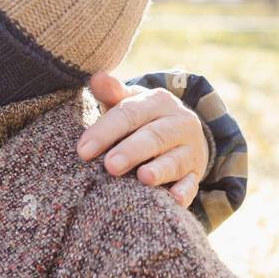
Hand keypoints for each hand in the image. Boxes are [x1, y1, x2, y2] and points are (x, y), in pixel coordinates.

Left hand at [77, 71, 208, 206]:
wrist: (182, 132)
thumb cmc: (142, 118)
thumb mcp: (130, 102)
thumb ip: (112, 93)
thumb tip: (97, 77)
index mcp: (157, 102)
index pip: (129, 114)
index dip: (105, 132)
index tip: (82, 150)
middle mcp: (178, 123)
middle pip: (154, 137)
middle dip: (132, 151)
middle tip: (110, 166)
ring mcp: (190, 149)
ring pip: (175, 160)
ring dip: (160, 170)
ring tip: (143, 178)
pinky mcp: (195, 173)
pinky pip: (192, 184)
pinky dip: (185, 192)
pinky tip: (175, 200)